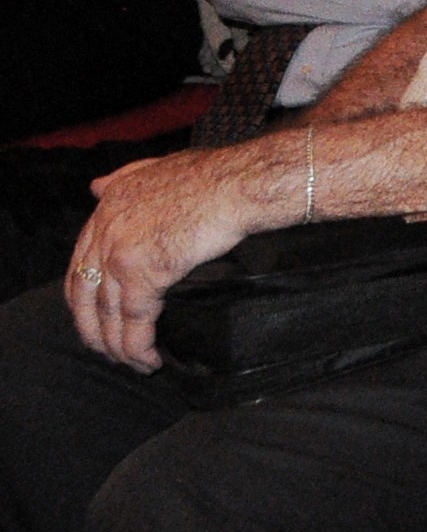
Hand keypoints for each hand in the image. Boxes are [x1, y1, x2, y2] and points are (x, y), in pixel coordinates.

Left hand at [66, 146, 282, 370]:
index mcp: (107, 208)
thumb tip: (95, 187)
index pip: (81, 263)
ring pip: (108, 314)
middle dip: (93, 330)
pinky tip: (149, 360)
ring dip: (118, 347)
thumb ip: (123, 178)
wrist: (239, 183)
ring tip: (133, 364)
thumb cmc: (213, 174)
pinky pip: (135, 322)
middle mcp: (106, 232)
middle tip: (107, 351)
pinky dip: (138, 347)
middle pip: (84, 295)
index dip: (84, 297)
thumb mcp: (155, 167)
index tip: (94, 317)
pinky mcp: (145, 274)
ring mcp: (121, 254)